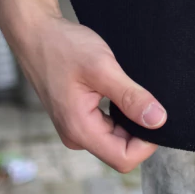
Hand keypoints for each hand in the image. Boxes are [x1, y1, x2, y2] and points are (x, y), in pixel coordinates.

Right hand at [8, 11, 166, 172]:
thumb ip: (130, 96)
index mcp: (80, 130)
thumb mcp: (102, 68)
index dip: (147, 143)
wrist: (37, 35)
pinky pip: (106, 126)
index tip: (158, 115)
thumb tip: (158, 119)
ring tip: (133, 90)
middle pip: (121, 150)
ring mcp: (76, 127)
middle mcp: (77, 136)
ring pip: (115, 138)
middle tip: (148, 97)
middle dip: (140, 130)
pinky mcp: (77, 117)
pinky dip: (119, 113)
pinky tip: (121, 91)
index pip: (123, 159)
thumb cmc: (64, 48)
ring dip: (130, 120)